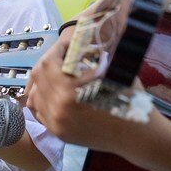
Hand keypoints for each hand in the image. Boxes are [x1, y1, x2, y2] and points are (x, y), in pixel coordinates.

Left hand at [24, 35, 131, 151]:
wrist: (137, 135)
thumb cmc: (130, 99)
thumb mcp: (114, 70)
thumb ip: (94, 53)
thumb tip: (82, 35)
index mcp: (69, 91)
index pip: (49, 62)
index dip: (56, 49)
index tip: (66, 45)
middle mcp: (57, 109)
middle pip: (38, 77)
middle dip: (49, 63)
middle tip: (61, 57)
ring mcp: (56, 124)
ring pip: (33, 96)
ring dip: (41, 81)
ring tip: (56, 73)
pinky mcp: (59, 133)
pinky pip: (39, 113)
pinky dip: (42, 99)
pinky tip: (53, 92)